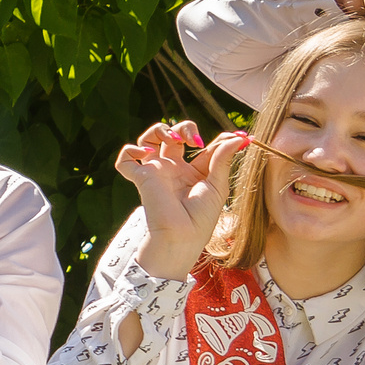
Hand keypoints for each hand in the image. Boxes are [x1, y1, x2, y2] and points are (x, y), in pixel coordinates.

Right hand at [115, 120, 245, 277]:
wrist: (181, 237)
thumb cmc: (201, 219)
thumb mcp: (218, 186)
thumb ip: (224, 159)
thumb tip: (240, 138)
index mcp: (192, 172)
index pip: (200, 145)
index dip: (216, 138)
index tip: (236, 138)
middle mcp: (172, 169)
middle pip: (171, 135)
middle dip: (183, 127)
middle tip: (193, 140)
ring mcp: (155, 171)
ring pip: (147, 139)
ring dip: (158, 130)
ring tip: (172, 139)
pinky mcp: (141, 178)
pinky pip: (124, 160)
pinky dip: (129, 150)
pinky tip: (145, 154)